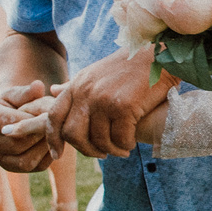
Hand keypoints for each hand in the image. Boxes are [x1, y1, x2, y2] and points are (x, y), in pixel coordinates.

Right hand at [0, 80, 60, 172]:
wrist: (11, 119)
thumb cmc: (15, 102)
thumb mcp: (19, 93)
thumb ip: (28, 92)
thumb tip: (39, 86)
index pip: (7, 122)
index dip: (29, 119)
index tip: (47, 113)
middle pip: (16, 144)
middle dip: (38, 134)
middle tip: (57, 125)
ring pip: (26, 160)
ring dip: (44, 146)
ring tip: (57, 134)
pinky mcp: (13, 168)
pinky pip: (34, 166)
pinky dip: (48, 155)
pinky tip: (55, 143)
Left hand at [52, 46, 173, 158]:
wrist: (159, 56)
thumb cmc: (129, 66)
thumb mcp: (95, 72)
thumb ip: (74, 85)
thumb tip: (52, 90)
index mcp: (77, 85)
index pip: (54, 116)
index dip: (53, 138)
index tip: (57, 154)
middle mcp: (86, 92)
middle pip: (73, 134)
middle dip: (87, 150)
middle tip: (102, 154)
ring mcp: (103, 100)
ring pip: (99, 140)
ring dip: (111, 150)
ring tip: (122, 149)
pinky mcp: (123, 107)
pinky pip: (120, 139)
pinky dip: (126, 145)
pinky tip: (131, 142)